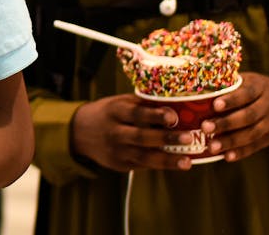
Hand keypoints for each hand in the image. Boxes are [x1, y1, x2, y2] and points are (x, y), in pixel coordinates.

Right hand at [69, 94, 194, 171]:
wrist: (80, 132)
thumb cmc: (108, 113)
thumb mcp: (119, 103)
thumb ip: (142, 105)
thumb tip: (174, 105)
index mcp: (114, 111)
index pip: (135, 113)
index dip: (154, 116)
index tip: (172, 117)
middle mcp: (114, 132)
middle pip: (141, 137)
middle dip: (166, 138)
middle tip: (188, 137)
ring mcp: (116, 151)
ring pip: (144, 157)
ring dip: (167, 160)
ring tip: (187, 161)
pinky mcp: (119, 165)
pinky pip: (143, 165)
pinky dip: (160, 164)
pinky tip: (176, 164)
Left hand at [201, 72, 268, 162]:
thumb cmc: (250, 87)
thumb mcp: (243, 79)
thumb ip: (225, 83)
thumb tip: (194, 86)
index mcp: (259, 87)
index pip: (246, 93)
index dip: (231, 100)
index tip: (215, 105)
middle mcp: (268, 105)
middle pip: (248, 116)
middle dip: (226, 123)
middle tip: (205, 128)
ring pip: (252, 133)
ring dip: (231, 141)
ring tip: (212, 146)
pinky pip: (256, 146)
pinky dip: (241, 152)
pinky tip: (227, 156)